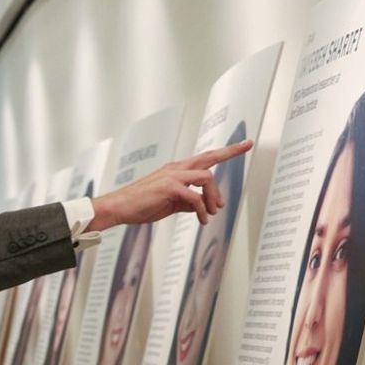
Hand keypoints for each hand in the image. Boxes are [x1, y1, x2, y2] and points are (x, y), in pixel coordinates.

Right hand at [91, 139, 253, 230]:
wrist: (118, 208)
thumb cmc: (139, 205)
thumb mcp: (168, 204)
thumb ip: (186, 202)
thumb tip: (201, 207)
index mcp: (175, 170)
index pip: (203, 158)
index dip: (224, 152)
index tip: (242, 144)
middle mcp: (176, 169)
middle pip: (209, 157)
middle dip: (230, 151)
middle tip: (247, 145)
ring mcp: (173, 176)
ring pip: (206, 178)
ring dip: (213, 196)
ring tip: (211, 212)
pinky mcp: (169, 187)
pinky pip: (195, 197)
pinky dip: (201, 210)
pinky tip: (201, 220)